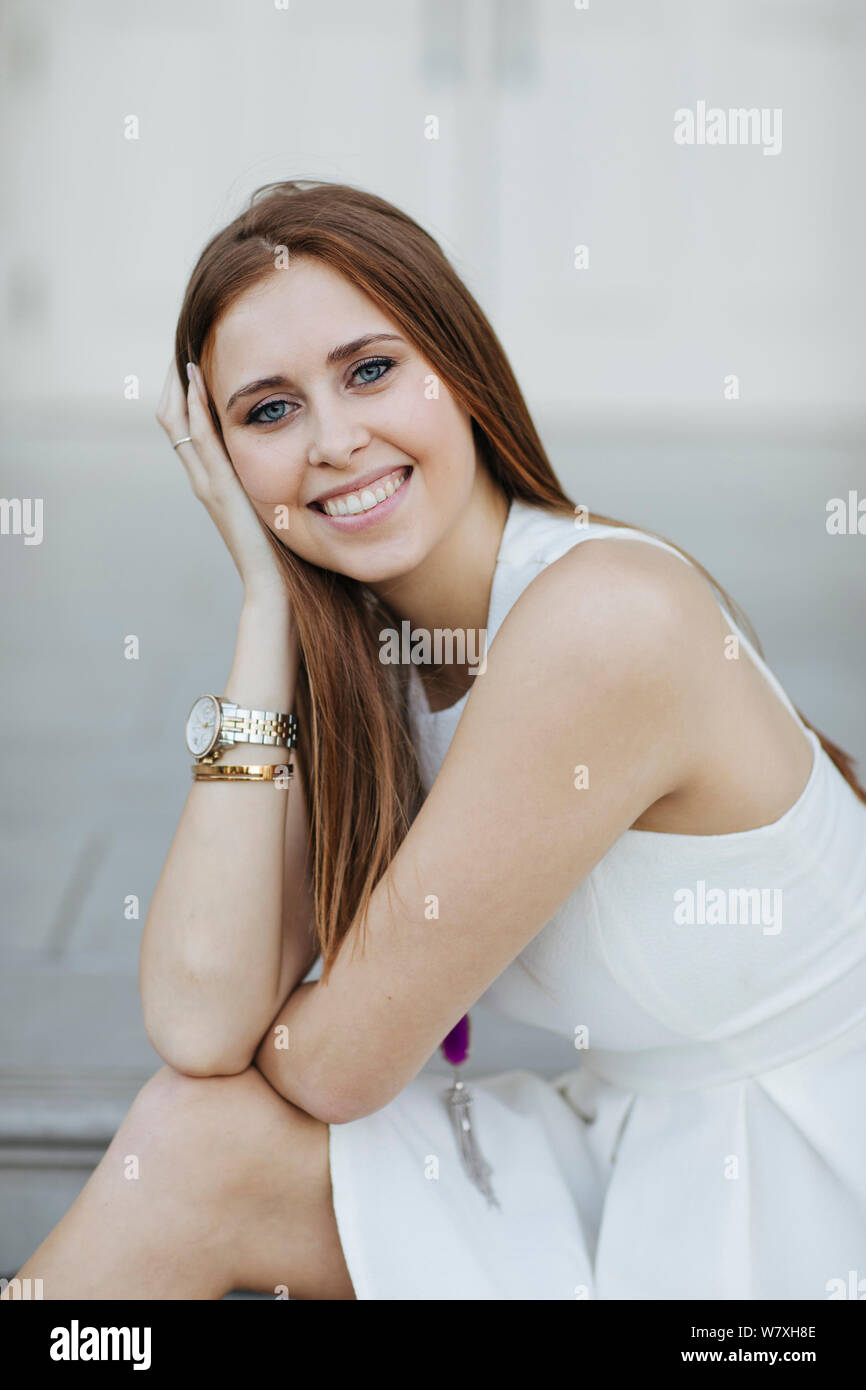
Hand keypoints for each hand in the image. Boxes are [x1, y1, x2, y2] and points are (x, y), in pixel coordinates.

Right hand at [155, 357, 289, 600]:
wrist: (275, 590)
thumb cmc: (284, 555)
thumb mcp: (278, 505)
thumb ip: (279, 481)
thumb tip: (302, 455)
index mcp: (217, 481)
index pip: (192, 425)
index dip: (190, 391)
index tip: (200, 356)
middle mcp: (205, 479)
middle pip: (174, 417)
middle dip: (178, 379)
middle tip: (186, 341)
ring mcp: (207, 484)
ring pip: (178, 422)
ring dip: (179, 384)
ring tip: (184, 348)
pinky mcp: (218, 489)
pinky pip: (199, 439)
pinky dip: (194, 406)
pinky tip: (196, 377)